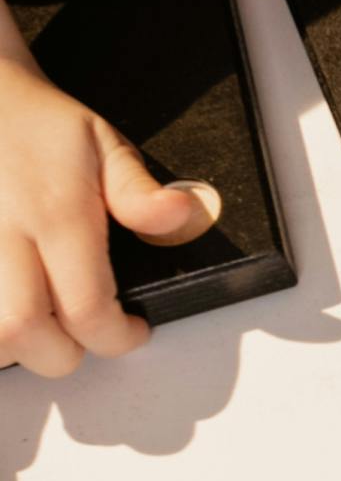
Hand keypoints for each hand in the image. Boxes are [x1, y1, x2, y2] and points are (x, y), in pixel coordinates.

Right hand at [0, 40, 209, 380]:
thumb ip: (139, 192)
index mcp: (56, 215)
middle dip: (60, 354)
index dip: (117, 337)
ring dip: (14, 347)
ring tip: (41, 327)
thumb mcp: (102, 144)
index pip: (87, 308)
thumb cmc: (37, 126)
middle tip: (81, 337)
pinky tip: (11, 309)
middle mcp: (4, 235)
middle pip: (22, 331)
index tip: (132, 329)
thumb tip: (182, 216)